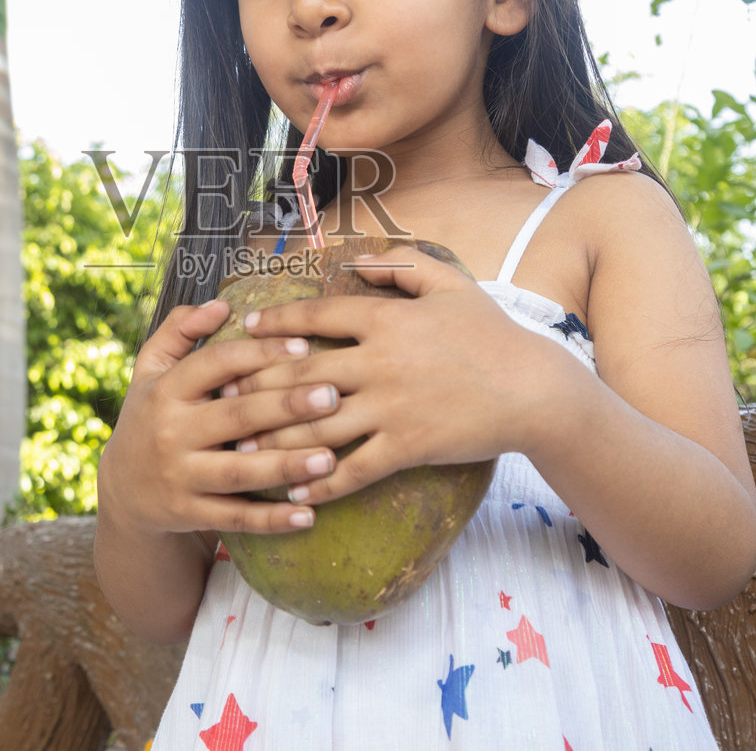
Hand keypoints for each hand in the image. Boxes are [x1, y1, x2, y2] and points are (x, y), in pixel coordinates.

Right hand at [97, 298, 347, 537]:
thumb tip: (220, 303)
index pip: (216, 364)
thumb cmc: (150, 415)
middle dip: (287, 406)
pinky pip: (236, 518)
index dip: (260, 353)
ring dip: (286, 466)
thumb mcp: (150, 369)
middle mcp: (170, 433)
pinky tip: (309, 515)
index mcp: (166, 390)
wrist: (123, 489)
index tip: (305, 346)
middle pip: (235, 416)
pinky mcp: (189, 514)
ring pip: (239, 472)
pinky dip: (272, 520)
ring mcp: (180, 477)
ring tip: (331, 457)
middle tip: (334, 395)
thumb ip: (179, 330)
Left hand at [225, 245, 583, 503]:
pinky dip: (320, 484)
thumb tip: (355, 260)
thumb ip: (399, 264)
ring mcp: (391, 407)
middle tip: (222, 395)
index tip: (246, 329)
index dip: (275, 323)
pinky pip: (353, 470)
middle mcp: (379, 363)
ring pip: (316, 427)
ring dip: (274, 441)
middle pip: (299, 374)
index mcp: (385, 319)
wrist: (533, 389)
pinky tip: (294, 495)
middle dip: (256, 385)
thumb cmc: (491, 333)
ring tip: (242, 453)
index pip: (315, 317)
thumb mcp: (449, 284)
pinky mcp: (406, 447)